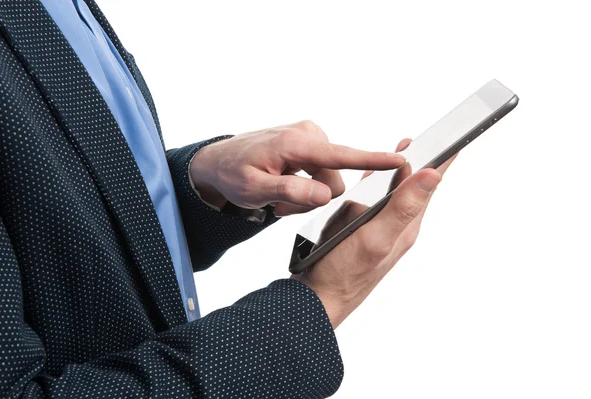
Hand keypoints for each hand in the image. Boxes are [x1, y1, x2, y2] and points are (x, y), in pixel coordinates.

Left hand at [189, 121, 405, 215]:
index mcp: (295, 144)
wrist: (220, 161)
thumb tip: (324, 195)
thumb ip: (290, 191)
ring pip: (328, 180)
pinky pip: (321, 173)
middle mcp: (308, 135)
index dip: (371, 161)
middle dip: (313, 198)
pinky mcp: (309, 145)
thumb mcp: (255, 189)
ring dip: (308, 195)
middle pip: (334, 180)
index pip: (340, 155)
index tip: (400, 160)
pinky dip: (306, 186)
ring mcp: (309, 138)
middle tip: (282, 205)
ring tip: (280, 197)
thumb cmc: (233, 173)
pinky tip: (285, 189)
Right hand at [292, 138, 457, 328]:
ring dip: (401, 173)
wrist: (318, 299)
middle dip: (422, 161)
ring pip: (395, 195)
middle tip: (428, 139)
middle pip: (414, 187)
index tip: (455, 138)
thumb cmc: (344, 274)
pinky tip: (374, 182)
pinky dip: (378, 187)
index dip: (442, 161)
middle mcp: (397, 226)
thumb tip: (433, 175)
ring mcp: (380, 230)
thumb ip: (404, 207)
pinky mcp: (363, 233)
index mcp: (406, 225)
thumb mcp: (377, 237)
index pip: (430, 186)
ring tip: (407, 153)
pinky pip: (376, 205)